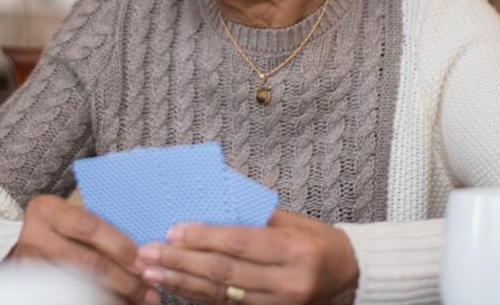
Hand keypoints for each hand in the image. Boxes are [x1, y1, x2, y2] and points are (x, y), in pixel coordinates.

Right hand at [9, 195, 159, 304]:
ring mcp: (29, 265)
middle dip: (124, 280)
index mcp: (48, 211)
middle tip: (149, 291)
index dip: (119, 246)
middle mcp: (35, 237)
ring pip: (79, 286)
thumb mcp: (67, 217)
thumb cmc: (51, 228)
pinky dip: (95, 301)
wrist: (11, 241)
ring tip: (137, 301)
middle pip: (87, 262)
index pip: (88, 227)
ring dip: (114, 297)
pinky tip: (115, 304)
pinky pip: (67, 297)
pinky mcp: (29, 287)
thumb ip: (96, 231)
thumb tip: (140, 254)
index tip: (143, 262)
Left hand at [135, 210, 357, 303]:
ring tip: (151, 273)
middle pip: (224, 272)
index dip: (203, 238)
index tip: (172, 231)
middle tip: (148, 254)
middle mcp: (287, 283)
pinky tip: (175, 287)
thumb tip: (210, 203)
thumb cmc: (320, 242)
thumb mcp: (294, 221)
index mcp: (295, 251)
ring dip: (181, 283)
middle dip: (180, 262)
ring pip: (220, 295)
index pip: (239, 243)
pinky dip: (198, 296)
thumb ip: (254, 215)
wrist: (352, 277)